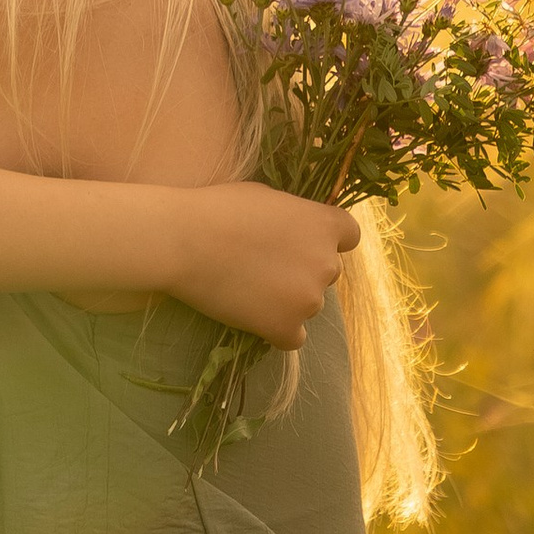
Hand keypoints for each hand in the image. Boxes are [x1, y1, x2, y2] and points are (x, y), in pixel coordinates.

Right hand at [166, 182, 357, 347]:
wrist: (184, 241)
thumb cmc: (219, 209)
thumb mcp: (268, 197)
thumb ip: (294, 218)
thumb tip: (296, 232)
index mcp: (325, 225)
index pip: (350, 236)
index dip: (328, 240)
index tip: (303, 242)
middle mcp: (326, 263)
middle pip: (328, 272)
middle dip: (303, 270)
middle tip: (265, 266)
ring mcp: (309, 299)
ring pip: (308, 304)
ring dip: (288, 300)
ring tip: (249, 289)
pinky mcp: (286, 328)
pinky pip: (294, 337)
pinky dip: (277, 329)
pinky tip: (253, 316)